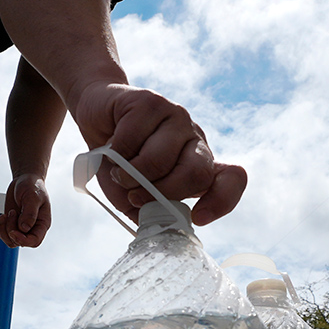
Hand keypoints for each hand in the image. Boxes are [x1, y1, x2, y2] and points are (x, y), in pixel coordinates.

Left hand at [0, 173, 51, 246]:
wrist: (25, 179)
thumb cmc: (32, 186)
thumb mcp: (33, 197)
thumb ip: (29, 213)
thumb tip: (24, 228)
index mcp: (42, 224)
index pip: (34, 241)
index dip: (23, 240)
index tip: (13, 232)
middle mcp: (32, 228)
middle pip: (20, 242)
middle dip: (11, 231)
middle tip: (11, 213)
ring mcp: (21, 227)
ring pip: (10, 240)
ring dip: (3, 230)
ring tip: (4, 215)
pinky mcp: (12, 224)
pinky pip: (3, 234)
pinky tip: (0, 218)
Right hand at [68, 81, 246, 224]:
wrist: (96, 117)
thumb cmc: (118, 160)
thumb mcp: (132, 195)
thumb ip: (148, 212)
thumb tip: (158, 226)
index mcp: (197, 163)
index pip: (232, 178)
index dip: (221, 200)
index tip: (197, 217)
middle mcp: (193, 139)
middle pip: (197, 173)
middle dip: (162, 193)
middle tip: (136, 196)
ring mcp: (175, 117)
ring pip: (160, 159)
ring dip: (130, 175)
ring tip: (119, 172)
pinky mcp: (151, 102)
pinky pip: (132, 139)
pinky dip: (114, 152)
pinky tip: (110, 147)